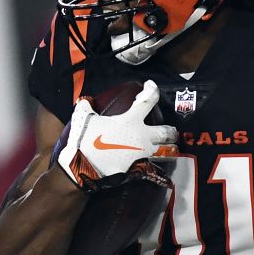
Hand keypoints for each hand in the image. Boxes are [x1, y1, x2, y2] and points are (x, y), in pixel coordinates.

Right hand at [55, 81, 177, 191]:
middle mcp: (140, 136)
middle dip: (171, 131)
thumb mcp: (82, 118)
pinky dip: (146, 163)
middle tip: (171, 130)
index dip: (152, 90)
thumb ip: (86, 107)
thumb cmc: (85, 140)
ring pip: (161, 151)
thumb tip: (84, 102)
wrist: (83, 166)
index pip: (148, 100)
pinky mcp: (134, 169)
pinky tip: (145, 163)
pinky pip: (145, 165)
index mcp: (130, 120)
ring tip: (168, 148)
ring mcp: (139, 154)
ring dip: (165, 148)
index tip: (151, 86)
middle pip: (165, 132)